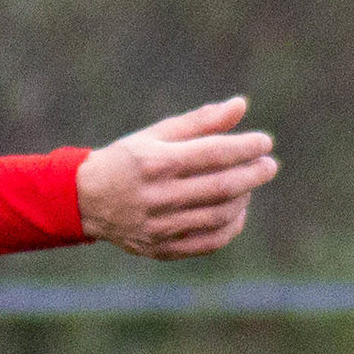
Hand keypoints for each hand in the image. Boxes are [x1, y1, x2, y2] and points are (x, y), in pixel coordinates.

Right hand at [77, 96, 276, 260]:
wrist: (85, 200)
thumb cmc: (127, 160)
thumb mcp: (157, 135)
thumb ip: (200, 122)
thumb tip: (240, 105)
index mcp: (156, 162)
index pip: (214, 153)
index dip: (246, 147)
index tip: (264, 142)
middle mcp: (157, 196)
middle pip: (221, 187)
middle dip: (253, 174)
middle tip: (269, 165)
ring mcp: (159, 226)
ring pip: (219, 215)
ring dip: (243, 199)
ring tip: (248, 185)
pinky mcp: (161, 248)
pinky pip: (209, 242)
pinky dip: (230, 227)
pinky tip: (236, 211)